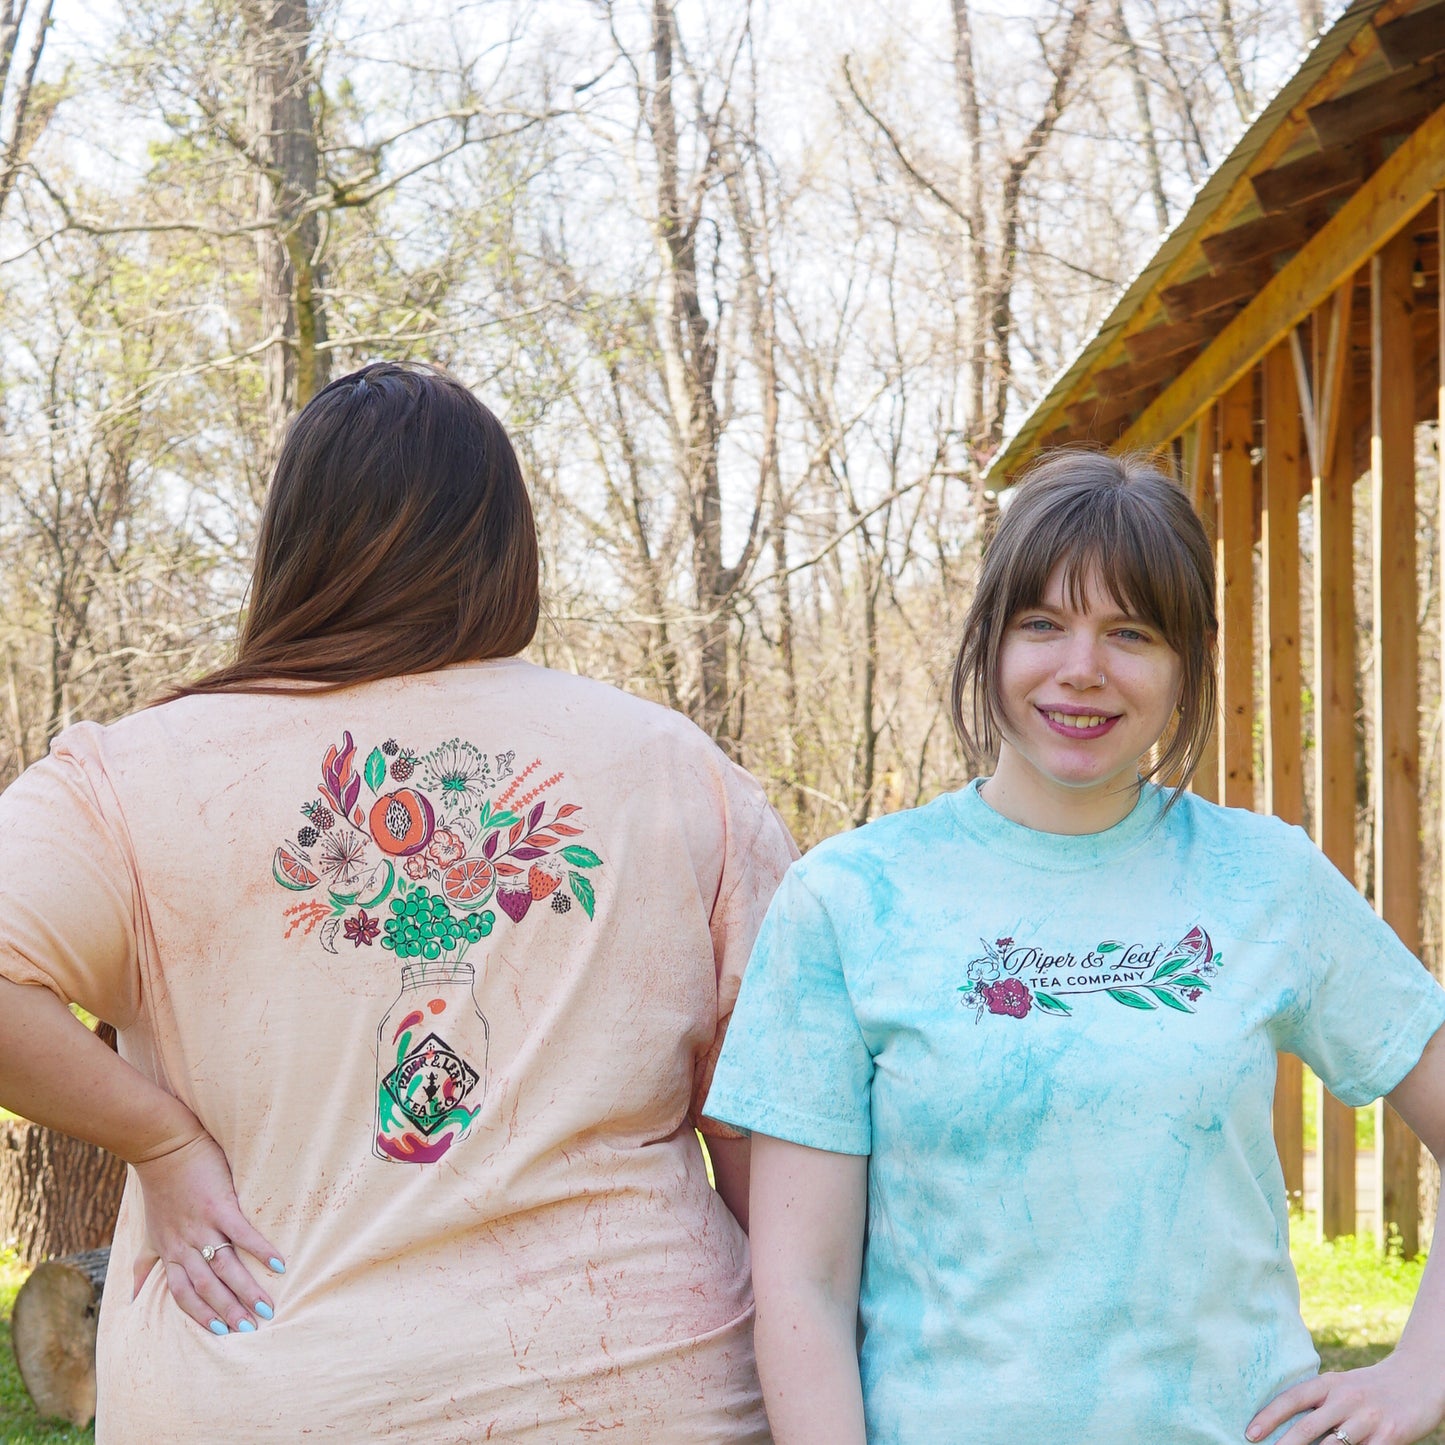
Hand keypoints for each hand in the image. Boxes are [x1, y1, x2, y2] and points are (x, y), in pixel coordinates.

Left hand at [130, 1130, 284, 1335]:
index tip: (220, 1333)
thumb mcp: (149, 1232)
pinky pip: (241, 1233)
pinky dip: (259, 1250)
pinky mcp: (220, 1206)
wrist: (163, 1148)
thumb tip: (132, 1298)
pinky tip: (278, 1263)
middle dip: (228, 1312)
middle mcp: (185, 1246)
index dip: (200, 1315)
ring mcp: (202, 1226)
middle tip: (250, 1332)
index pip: (183, 1295)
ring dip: (245, 1290)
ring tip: (266, 1310)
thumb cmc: (160, 1189)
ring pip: (224, 1267)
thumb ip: (144, 1264)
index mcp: (170, 1253)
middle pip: (206, 1287)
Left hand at [1247, 1353, 1444, 1444]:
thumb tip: (1286, 1421)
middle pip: (1308, 1427)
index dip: (1269, 1417)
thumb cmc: (1372, 1387)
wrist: (1418, 1380)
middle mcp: (1346, 1400)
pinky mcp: (1389, 1437)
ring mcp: (1368, 1420)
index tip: (1250, 1433)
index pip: (1292, 1399)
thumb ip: (1319, 1401)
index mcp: (1329, 1384)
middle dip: (1284, 1444)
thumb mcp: (1342, 1385)